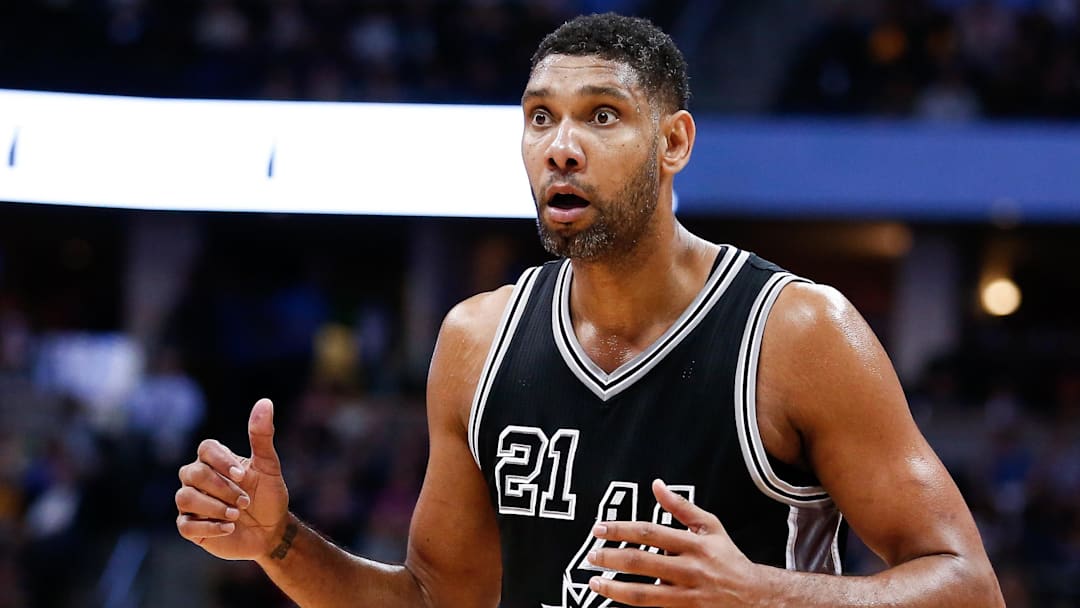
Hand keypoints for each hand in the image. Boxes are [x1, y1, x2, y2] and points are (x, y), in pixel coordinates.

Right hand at [176, 398, 289, 560]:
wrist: (271, 532)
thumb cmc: (268, 496)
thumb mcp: (268, 466)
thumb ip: (262, 436)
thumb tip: (265, 402)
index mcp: (215, 461)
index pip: (205, 449)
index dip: (221, 460)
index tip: (243, 475)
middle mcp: (198, 479)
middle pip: (193, 473)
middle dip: (222, 488)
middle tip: (246, 500)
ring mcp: (192, 503)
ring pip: (185, 498)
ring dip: (214, 507)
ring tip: (237, 514)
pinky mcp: (190, 527)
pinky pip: (185, 525)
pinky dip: (210, 526)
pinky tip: (230, 528)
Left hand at [587, 479, 758, 606]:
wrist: (754, 596)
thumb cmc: (727, 558)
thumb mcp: (710, 527)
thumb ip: (681, 506)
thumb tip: (656, 485)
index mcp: (693, 544)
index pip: (649, 532)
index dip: (621, 529)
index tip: (599, 529)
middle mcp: (689, 569)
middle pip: (641, 562)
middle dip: (611, 558)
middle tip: (591, 555)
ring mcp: (687, 595)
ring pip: (644, 594)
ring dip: (614, 588)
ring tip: (594, 582)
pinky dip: (632, 605)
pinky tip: (615, 600)